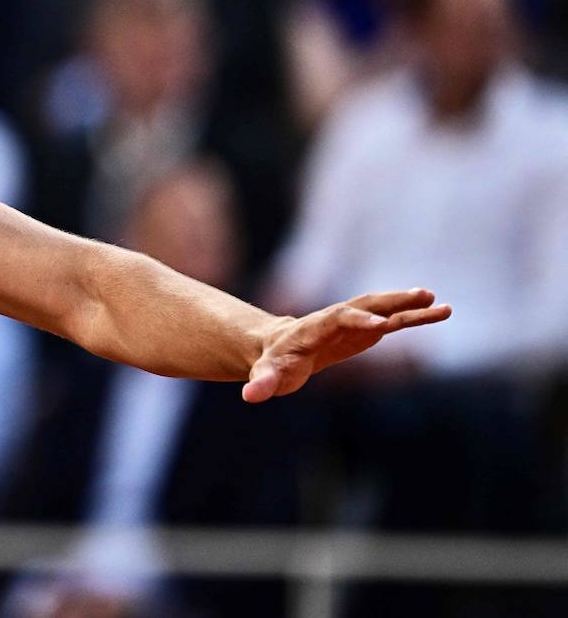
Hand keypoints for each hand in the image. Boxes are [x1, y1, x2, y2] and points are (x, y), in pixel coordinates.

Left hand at [242, 289, 450, 402]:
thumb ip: (261, 382)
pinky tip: (440, 312)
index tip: (380, 325)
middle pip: (366, 304)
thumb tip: (250, 396)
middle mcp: (337, 318)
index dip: (357, 319)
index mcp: (314, 328)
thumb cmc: (273, 363)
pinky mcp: (367, 330)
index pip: (337, 317)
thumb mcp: (266, 374)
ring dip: (411, 306)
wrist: (278, 349)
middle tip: (423, 297)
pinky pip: (394, 322)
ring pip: (384, 309)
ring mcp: (354, 322)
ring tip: (443, 305)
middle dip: (392, 301)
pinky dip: (415, 317)